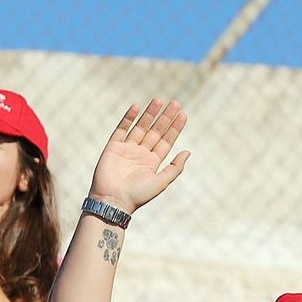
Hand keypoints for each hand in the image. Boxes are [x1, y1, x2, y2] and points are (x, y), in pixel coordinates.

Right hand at [87, 99, 190, 214]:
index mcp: (153, 162)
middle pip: (156, 131)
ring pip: (141, 127)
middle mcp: (141, 153)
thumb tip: (188, 151)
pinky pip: (122, 129)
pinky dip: (128, 118)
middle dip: (165, 117)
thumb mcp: (161, 181)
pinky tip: (137, 107)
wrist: (113, 200)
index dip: (175, 128)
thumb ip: (175, 167)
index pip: (166, 141)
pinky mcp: (113, 146)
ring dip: (150, 114)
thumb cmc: (138, 195)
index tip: (183, 114)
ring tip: (159, 100)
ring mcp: (127, 148)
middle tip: (175, 103)